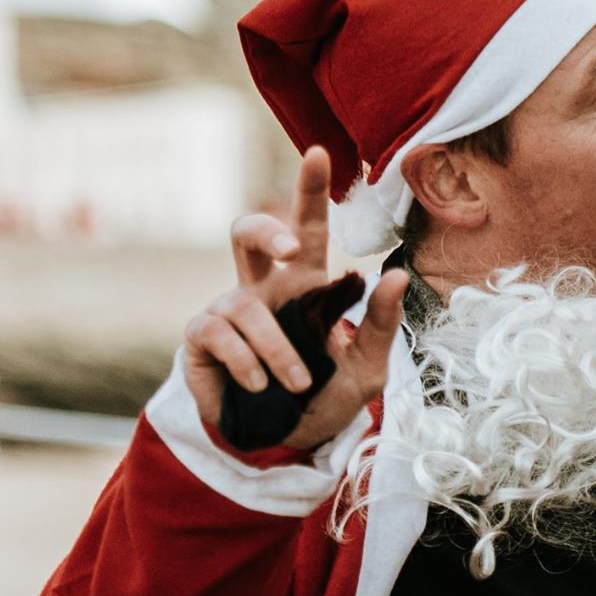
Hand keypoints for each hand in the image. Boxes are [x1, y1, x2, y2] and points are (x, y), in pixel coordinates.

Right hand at [185, 148, 406, 451]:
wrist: (285, 442)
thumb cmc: (327, 397)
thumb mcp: (368, 367)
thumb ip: (382, 323)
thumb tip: (393, 274)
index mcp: (305, 285)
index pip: (307, 228)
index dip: (310, 191)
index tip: (318, 153)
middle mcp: (264, 288)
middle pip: (248, 232)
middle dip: (266, 230)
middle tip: (291, 250)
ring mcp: (229, 310)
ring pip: (246, 305)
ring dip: (277, 348)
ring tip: (297, 382)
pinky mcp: (202, 338)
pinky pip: (220, 334)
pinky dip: (247, 362)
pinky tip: (260, 384)